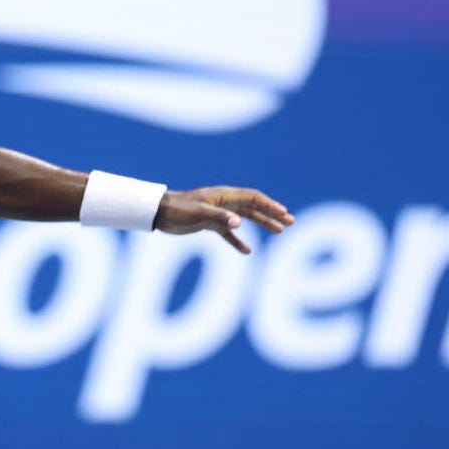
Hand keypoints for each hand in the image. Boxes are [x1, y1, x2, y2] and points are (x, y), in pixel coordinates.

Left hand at [154, 186, 295, 253]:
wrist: (159, 213)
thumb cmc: (178, 210)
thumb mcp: (198, 214)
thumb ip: (219, 218)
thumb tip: (239, 224)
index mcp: (223, 196)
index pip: (253, 198)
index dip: (270, 205)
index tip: (284, 214)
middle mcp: (223, 203)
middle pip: (254, 207)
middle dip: (272, 214)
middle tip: (289, 222)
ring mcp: (217, 213)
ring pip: (245, 218)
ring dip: (262, 224)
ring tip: (279, 231)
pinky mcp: (209, 224)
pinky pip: (228, 232)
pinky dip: (238, 241)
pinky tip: (247, 251)